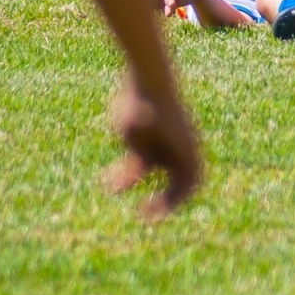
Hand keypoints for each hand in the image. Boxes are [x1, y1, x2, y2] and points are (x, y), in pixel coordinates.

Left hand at [103, 80, 201, 219]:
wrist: (144, 81)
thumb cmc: (145, 97)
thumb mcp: (140, 111)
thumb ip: (139, 118)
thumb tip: (139, 118)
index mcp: (186, 149)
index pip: (187, 184)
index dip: (174, 199)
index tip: (156, 209)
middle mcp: (177, 152)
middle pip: (176, 187)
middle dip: (163, 202)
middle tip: (146, 214)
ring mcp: (162, 150)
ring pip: (155, 180)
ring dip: (141, 190)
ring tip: (123, 195)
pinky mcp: (144, 147)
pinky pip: (138, 171)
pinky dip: (126, 179)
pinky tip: (107, 183)